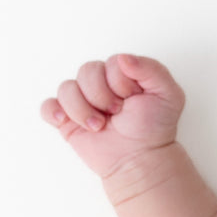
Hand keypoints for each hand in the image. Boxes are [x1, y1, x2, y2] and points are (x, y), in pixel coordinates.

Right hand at [41, 54, 185, 178]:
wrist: (140, 158)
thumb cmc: (155, 126)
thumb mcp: (168, 94)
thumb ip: (152, 70)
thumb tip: (123, 58)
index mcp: (123, 73)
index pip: (111, 63)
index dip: (121, 83)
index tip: (133, 99)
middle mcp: (100, 83)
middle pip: (87, 71)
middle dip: (102, 96)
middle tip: (117, 113)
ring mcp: (82, 100)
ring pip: (66, 88)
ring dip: (83, 110)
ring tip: (100, 126)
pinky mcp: (67, 118)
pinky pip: (48, 106)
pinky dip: (54, 112)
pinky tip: (67, 122)